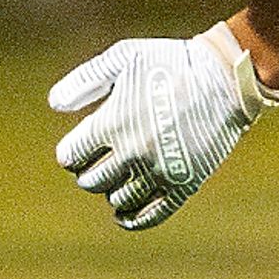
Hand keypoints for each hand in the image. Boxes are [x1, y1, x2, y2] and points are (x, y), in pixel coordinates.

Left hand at [50, 25, 278, 229]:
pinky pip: (151, 215)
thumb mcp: (123, 58)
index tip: (76, 150)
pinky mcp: (184, 183)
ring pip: (119, 199)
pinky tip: (124, 214)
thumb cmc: (170, 61)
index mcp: (112, 123)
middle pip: (92, 181)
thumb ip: (85, 80)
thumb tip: (54, 104)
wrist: (224, 77)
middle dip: (88, 174)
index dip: (71, 154)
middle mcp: (132, 151)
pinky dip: (132, 220)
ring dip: (112, 191)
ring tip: (116, 180)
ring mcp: (159, 170)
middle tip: (95, 165)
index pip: (73, 156)